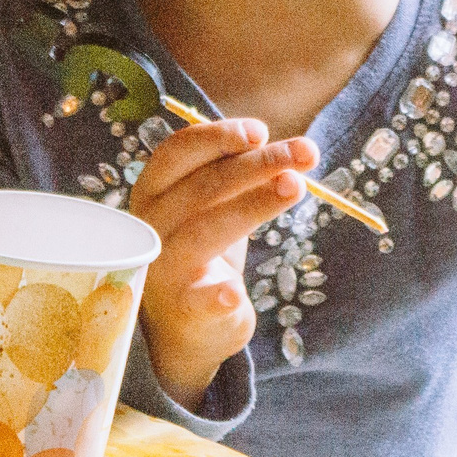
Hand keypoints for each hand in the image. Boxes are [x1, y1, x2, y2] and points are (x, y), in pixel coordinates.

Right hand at [123, 118, 316, 406]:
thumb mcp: (209, 205)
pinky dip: (216, 296)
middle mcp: (151, 226)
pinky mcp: (184, 310)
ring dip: (253, 205)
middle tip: (305, 153)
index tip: (261, 130)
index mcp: (153, 191)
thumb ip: (233, 173)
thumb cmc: (201, 249)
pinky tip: (235, 293)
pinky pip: (198, 301)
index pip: (177, 153)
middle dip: (258, 164)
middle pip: (203, 186)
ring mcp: (163, 269)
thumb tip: (285, 147)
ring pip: (206, 231)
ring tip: (296, 186)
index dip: (217, 137)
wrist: (184, 325)